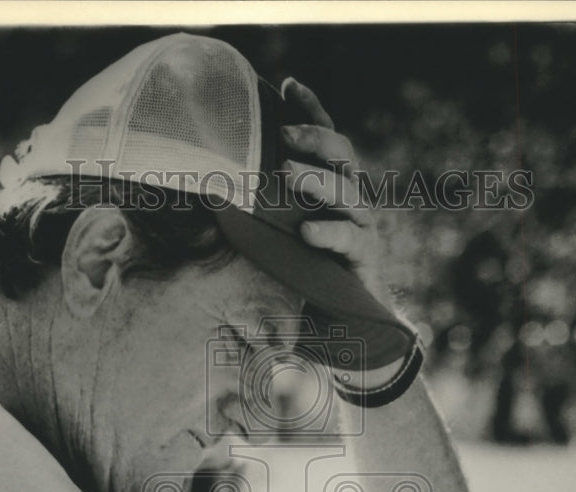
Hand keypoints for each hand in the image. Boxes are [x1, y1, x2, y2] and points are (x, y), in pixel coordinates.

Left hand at [280, 77, 388, 303]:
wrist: (342, 322)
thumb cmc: (304, 272)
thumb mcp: (278, 232)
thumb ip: (262, 206)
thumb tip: (212, 184)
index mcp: (330, 185)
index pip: (326, 138)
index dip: (311, 110)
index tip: (289, 85)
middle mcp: (350, 199)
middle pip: (343, 154)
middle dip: (315, 137)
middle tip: (284, 133)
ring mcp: (361, 226)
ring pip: (348, 191)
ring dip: (317, 179)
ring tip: (288, 172)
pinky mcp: (364, 257)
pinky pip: (350, 239)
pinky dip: (329, 232)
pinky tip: (307, 231)